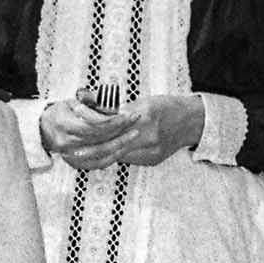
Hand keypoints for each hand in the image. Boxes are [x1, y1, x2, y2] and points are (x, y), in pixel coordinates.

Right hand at [39, 98, 135, 169]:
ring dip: (121, 142)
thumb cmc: (62, 112)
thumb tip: (111, 105)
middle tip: (135, 119)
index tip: (126, 113)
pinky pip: (100, 162)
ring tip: (134, 133)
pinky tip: (125, 146)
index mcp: (63, 123)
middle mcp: (66, 142)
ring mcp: (70, 155)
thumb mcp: (73, 101)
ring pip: (102, 151)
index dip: (112, 120)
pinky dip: (114, 155)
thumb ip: (91, 102)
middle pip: (100, 137)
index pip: (93, 124)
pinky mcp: (76, 164)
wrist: (44, 130)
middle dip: (121, 128)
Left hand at [56, 94, 204, 168]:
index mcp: (144, 118)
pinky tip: (97, 159)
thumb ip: (120, 110)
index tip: (75, 139)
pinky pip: (126, 160)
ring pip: (117, 157)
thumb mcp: (143, 102)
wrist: (192, 122)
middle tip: (71, 153)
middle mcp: (147, 137)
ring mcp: (150, 152)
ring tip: (78, 159)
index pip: (110, 129)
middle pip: (111, 147)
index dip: (90, 136)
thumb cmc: (168, 107)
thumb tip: (94, 111)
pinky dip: (111, 159)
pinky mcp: (151, 161)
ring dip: (96, 159)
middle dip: (89, 152)